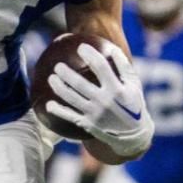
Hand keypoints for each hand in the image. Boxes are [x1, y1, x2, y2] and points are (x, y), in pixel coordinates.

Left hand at [46, 42, 153, 158]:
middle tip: (58, 65)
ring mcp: (95, 114)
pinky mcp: (88, 124)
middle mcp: (104, 101)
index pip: (101, 67)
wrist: (133, 135)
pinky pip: (70, 116)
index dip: (90, 55)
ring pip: (72, 99)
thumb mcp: (134, 85)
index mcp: (117, 89)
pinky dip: (58, 110)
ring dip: (59, 88)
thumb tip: (111, 48)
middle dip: (66, 73)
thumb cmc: (133, 104)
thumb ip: (124, 66)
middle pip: (80, 84)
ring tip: (51, 78)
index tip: (81, 47)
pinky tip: (49, 104)